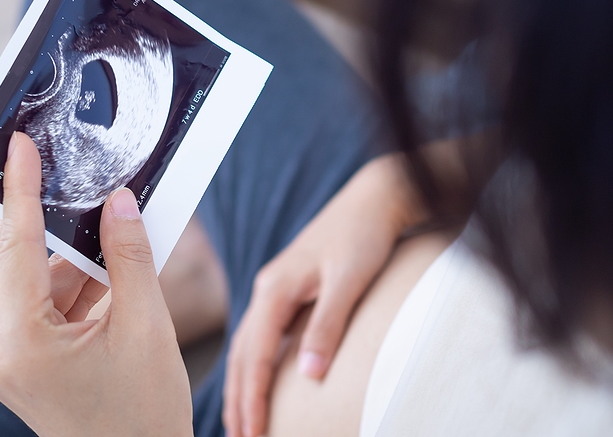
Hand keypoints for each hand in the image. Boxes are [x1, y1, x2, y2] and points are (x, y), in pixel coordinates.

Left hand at [0, 132, 192, 436]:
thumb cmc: (145, 415)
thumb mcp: (147, 329)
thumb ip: (129, 258)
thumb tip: (119, 201)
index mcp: (21, 343)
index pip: (15, 245)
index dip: (20, 188)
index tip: (19, 144)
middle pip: (11, 256)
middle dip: (45, 214)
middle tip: (70, 171)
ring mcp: (5, 358)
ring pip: (27, 278)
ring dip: (67, 253)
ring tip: (110, 227)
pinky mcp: (20, 361)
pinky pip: (39, 302)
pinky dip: (71, 282)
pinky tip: (108, 267)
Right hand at [223, 154, 423, 436]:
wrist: (374, 199)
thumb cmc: (363, 235)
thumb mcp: (348, 280)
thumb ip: (328, 326)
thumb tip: (312, 375)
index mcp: (275, 289)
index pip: (256, 356)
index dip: (253, 397)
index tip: (252, 433)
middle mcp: (268, 289)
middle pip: (243, 353)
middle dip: (238, 398)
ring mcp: (276, 288)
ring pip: (249, 345)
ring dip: (242, 383)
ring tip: (240, 419)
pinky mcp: (289, 289)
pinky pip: (263, 335)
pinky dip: (256, 363)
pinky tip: (261, 378)